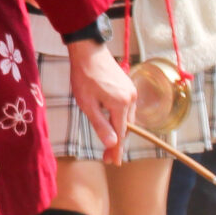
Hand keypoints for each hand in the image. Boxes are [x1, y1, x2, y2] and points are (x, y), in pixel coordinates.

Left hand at [68, 37, 135, 160]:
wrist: (88, 51)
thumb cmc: (83, 76)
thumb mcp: (87, 103)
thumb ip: (100, 124)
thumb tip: (113, 144)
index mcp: (122, 104)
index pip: (121, 134)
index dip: (117, 150)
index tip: (114, 163)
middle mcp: (131, 99)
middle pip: (126, 127)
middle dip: (117, 142)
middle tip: (107, 157)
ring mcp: (132, 91)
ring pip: (127, 117)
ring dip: (118, 129)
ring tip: (107, 140)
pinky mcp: (128, 86)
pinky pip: (126, 107)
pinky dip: (119, 117)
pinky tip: (110, 120)